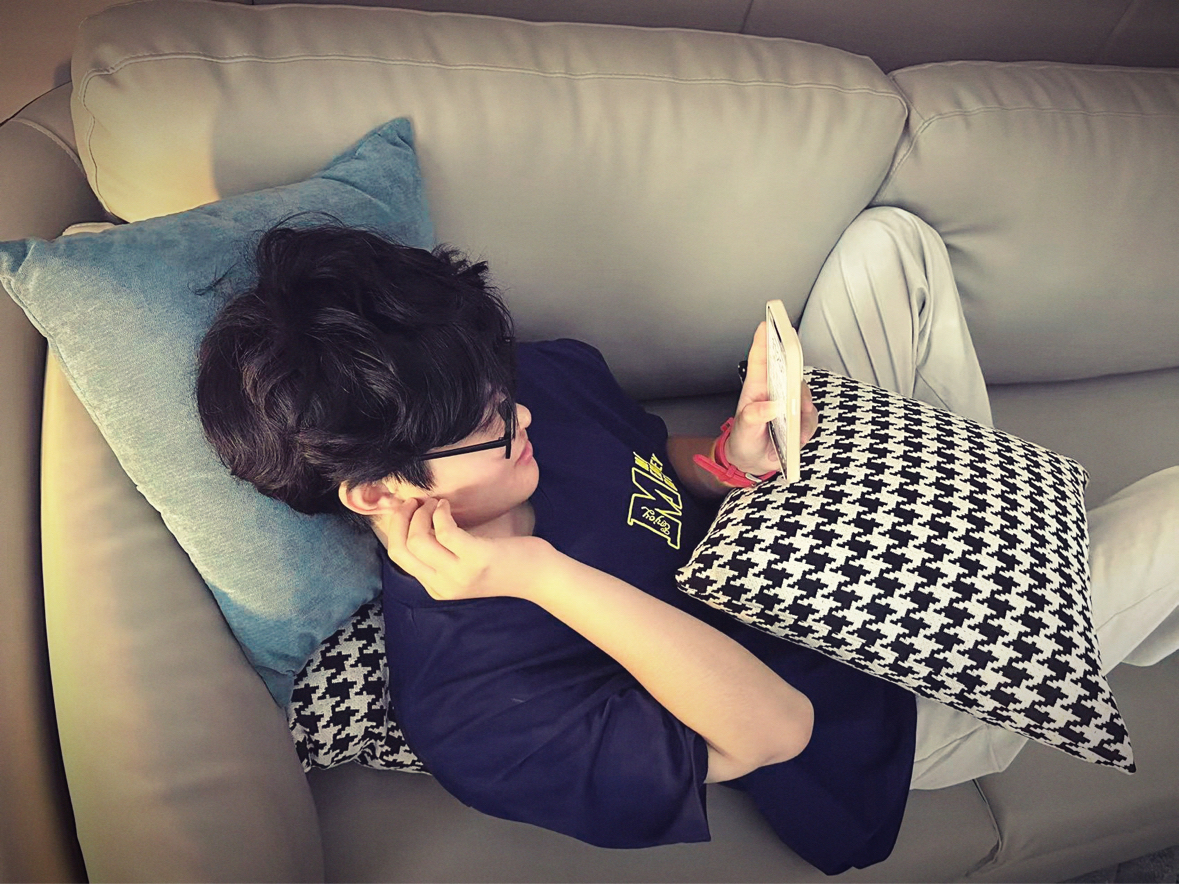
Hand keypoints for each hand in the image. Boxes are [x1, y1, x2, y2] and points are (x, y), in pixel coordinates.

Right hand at [371, 498, 551, 601]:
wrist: (539, 577)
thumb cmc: (504, 564)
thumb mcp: (464, 565)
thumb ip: (441, 554)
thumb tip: (415, 522)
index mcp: (437, 588)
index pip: (398, 558)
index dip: (396, 528)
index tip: (407, 510)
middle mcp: (444, 586)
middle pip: (400, 550)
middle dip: (401, 519)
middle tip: (413, 501)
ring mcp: (459, 574)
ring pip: (417, 540)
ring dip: (421, 514)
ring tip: (435, 503)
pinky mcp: (476, 558)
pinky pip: (444, 531)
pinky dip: (441, 513)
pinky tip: (448, 506)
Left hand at [725, 321, 818, 474]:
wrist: (754, 462)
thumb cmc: (744, 439)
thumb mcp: (744, 429)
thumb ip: (754, 417)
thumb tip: (772, 406)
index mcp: (756, 388)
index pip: (760, 359)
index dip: (763, 339)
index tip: (767, 323)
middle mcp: (776, 392)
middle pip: (788, 368)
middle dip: (794, 358)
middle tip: (795, 353)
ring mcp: (790, 404)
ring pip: (804, 394)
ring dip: (802, 405)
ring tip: (796, 420)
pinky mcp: (802, 419)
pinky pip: (811, 417)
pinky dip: (807, 427)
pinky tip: (798, 437)